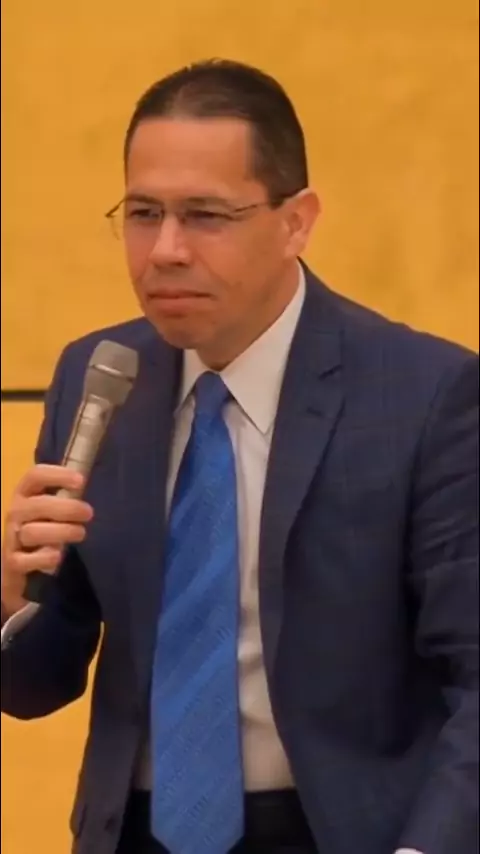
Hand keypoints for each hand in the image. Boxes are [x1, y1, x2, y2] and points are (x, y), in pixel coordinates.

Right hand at [1, 465, 93, 615]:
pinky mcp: (12, 562)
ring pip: (32, 532)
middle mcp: (15, 512)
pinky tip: (58, 556)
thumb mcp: (50, 508)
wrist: (16, 561)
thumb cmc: (41, 526)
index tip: (81, 481)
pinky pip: (24, 560)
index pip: (35, 476)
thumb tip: (88, 485)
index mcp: (25, 493)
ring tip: (81, 533)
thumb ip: (66, 496)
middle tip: (89, 513)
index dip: (57, 475)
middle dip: (67, 508)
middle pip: (38, 505)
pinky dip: (43, 558)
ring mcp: (12, 537)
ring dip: (60, 532)